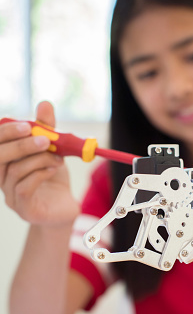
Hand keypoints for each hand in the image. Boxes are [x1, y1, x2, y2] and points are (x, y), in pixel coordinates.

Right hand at [0, 101, 78, 225]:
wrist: (64, 208)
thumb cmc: (53, 179)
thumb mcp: (52, 151)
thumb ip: (46, 130)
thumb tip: (45, 104)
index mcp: (4, 162)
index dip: (6, 132)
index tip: (28, 124)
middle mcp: (1, 179)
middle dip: (21, 144)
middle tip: (45, 138)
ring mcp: (10, 196)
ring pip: (14, 171)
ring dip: (38, 159)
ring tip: (58, 157)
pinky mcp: (23, 209)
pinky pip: (24, 188)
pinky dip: (40, 174)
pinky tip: (53, 169)